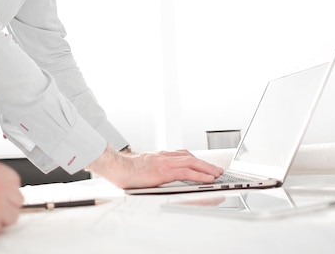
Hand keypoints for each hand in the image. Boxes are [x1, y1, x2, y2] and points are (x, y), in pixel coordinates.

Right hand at [88, 145, 223, 188]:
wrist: (118, 168)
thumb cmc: (127, 170)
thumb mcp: (143, 167)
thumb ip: (153, 170)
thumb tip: (156, 177)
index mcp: (159, 156)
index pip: (182, 155)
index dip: (195, 160)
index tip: (203, 164)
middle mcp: (164, 156)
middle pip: (190, 157)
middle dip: (205, 164)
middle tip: (216, 169)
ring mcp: (165, 162)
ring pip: (192, 162)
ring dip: (207, 168)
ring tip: (216, 174)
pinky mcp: (165, 171)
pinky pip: (187, 172)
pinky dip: (200, 175)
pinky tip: (207, 179)